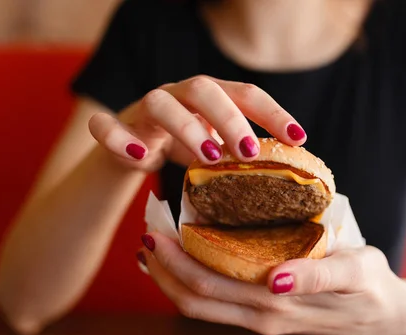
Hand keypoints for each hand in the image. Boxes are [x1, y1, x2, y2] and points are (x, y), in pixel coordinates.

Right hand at [88, 75, 306, 170]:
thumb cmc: (185, 149)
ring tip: (209, 157)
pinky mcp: (113, 128)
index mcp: (209, 98)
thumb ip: (243, 155)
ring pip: (160, 103)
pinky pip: (106, 126)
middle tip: (250, 151)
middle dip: (230, 119)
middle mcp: (178, 95)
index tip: (299, 139)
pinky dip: (120, 138)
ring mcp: (144, 109)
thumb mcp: (218, 151)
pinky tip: (142, 157)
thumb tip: (290, 175)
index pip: (245, 95)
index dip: (272, 114)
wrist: (131, 151)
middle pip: (203, 89)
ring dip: (187, 128)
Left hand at [138, 232, 405, 334]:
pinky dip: (192, 285)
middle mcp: (262, 317)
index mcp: (278, 304)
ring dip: (172, 278)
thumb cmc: (373, 285)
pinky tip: (186, 262)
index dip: (176, 260)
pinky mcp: (267, 316)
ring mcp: (262, 320)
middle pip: (195, 297)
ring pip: (201, 306)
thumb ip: (318, 276)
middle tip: (146, 230)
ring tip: (155, 246)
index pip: (210, 284)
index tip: (156, 228)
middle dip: (163, 266)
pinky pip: (218, 306)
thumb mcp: (356, 272)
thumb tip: (276, 278)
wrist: (387, 315)